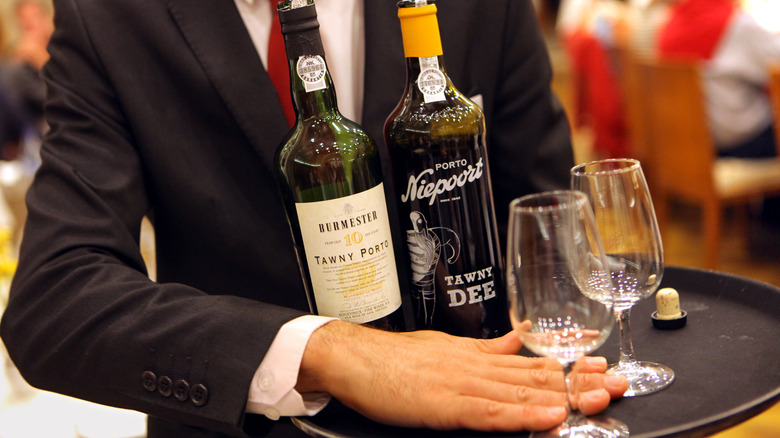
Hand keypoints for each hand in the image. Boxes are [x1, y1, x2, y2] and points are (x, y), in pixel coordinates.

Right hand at [297, 321, 626, 431]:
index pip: (534, 363)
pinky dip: (521, 415)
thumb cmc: (394, 358)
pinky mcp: (444, 403)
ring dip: (563, 398)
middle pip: (537, 376)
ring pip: (521, 392)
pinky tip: (547, 418)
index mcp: (479, 357)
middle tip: (618, 384)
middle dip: (580, 383)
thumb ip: (486, 348)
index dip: (572, 368)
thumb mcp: (447, 346)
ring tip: (599, 400)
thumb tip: (517, 339)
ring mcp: (462, 384)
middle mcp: (477, 367)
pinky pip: (489, 412)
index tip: (604, 368)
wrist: (354, 358)